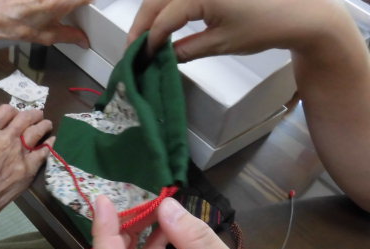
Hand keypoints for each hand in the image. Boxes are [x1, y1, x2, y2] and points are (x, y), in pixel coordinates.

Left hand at [0, 0, 89, 50]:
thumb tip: (83, 40)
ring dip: (62, 5)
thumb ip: (68, 36)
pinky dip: (48, 3)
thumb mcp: (42, 36)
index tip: (95, 6)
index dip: (94, 2)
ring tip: (53, 12)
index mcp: (60, 2)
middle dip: (77, 5)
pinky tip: (36, 8)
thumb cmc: (7, 24)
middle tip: (79, 10)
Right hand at [0, 105, 51, 248]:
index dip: (12, 110)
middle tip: (37, 114)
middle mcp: (6, 138)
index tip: (15, 114)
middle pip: (25, 118)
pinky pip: (43, 153)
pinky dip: (48, 144)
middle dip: (32, 114)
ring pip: (37, 132)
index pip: (6, 111)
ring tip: (46, 124)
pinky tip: (51, 141)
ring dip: (43, 125)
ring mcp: (19, 154)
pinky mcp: (27, 170)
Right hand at [127, 0, 343, 58]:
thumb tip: (164, 56)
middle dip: (143, 23)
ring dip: (153, 12)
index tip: (141, 57)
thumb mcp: (220, 43)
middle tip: (134, 46)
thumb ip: (186, 50)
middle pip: (157, 0)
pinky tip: (165, 21)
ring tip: (146, 35)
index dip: (149, 39)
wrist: (299, 13)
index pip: (164, 18)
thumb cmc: (266, 26)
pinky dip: (169, 6)